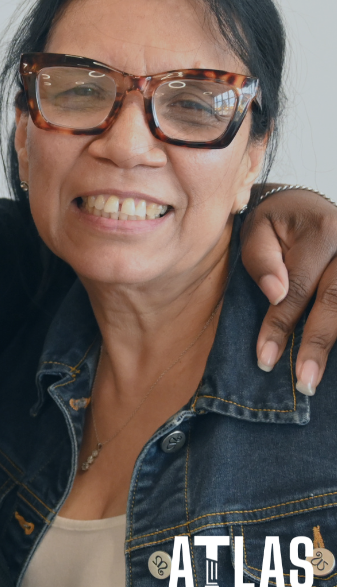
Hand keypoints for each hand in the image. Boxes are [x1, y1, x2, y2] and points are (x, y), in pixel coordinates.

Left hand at [241, 187, 336, 395]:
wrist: (307, 205)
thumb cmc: (276, 222)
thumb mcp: (257, 229)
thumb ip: (262, 260)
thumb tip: (276, 294)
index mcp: (322, 232)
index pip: (298, 287)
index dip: (280, 324)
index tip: (265, 358)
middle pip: (335, 302)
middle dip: (317, 344)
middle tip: (303, 381)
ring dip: (335, 345)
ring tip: (317, 378)